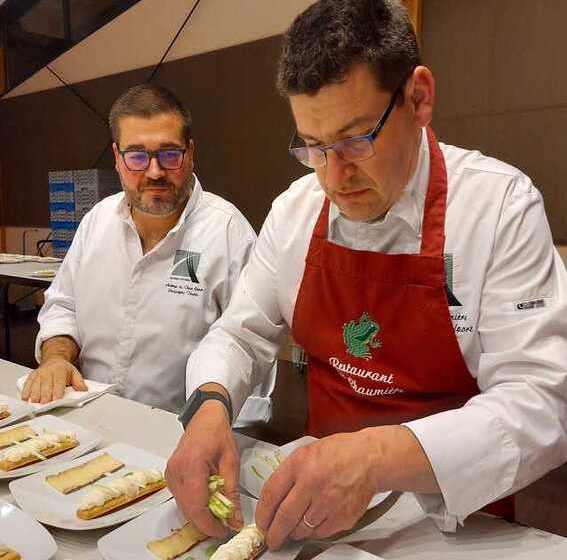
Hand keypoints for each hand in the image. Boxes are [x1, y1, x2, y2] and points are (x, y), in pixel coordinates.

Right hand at [21, 358, 87, 402]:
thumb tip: (84, 390)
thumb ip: (79, 382)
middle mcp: (48, 372)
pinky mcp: (31, 377)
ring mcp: (38, 374)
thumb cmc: (64, 370)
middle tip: (45, 404)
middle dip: (45, 396)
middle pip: (45, 386)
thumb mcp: (74, 373)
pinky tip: (26, 398)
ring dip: (35, 396)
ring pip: (35, 386)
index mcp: (60, 370)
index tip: (56, 399)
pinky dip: (26, 392)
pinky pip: (27, 385)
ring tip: (36, 403)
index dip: (57, 391)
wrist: (54, 360)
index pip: (58, 381)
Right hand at [165, 400, 241, 537]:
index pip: (197, 506)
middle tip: (224, 524)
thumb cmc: (218, 434)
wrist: (205, 416)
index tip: (224, 530)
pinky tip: (207, 500)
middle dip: (206, 522)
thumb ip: (231, 492)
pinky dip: (194, 504)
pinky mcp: (170, 475)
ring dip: (200, 514)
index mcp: (192, 464)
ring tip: (218, 512)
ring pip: (183, 506)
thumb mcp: (231, 461)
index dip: (210, 524)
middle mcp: (176, 471)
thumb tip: (234, 519)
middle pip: (188, 510)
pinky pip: (181, 498)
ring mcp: (170, 473)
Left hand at [255, 431, 380, 548]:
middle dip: (274, 533)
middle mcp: (312, 483)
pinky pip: (320, 533)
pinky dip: (313, 532)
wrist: (369, 458)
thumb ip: (288, 473)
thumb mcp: (306, 452)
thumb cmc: (338, 452)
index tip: (261, 523)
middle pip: (284, 518)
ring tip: (294, 528)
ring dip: (294, 532)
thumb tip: (273, 499)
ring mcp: (328, 502)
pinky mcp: (342, 517)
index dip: (262, 513)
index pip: (272, 494)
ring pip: (302, 529)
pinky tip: (313, 522)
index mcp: (300, 464)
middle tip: (271, 539)